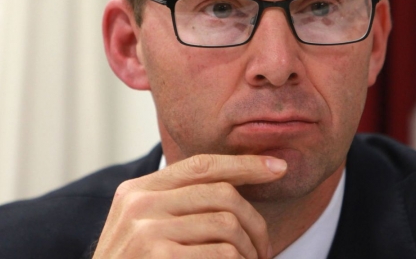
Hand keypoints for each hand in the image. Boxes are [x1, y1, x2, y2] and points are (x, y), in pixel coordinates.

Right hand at [93, 154, 286, 258]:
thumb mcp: (142, 229)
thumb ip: (175, 204)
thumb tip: (236, 186)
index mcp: (137, 190)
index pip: (201, 165)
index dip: (244, 164)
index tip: (278, 168)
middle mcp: (140, 204)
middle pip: (222, 194)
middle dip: (256, 223)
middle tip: (264, 250)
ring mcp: (147, 231)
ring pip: (227, 225)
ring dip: (249, 252)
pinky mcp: (159, 256)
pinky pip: (222, 254)